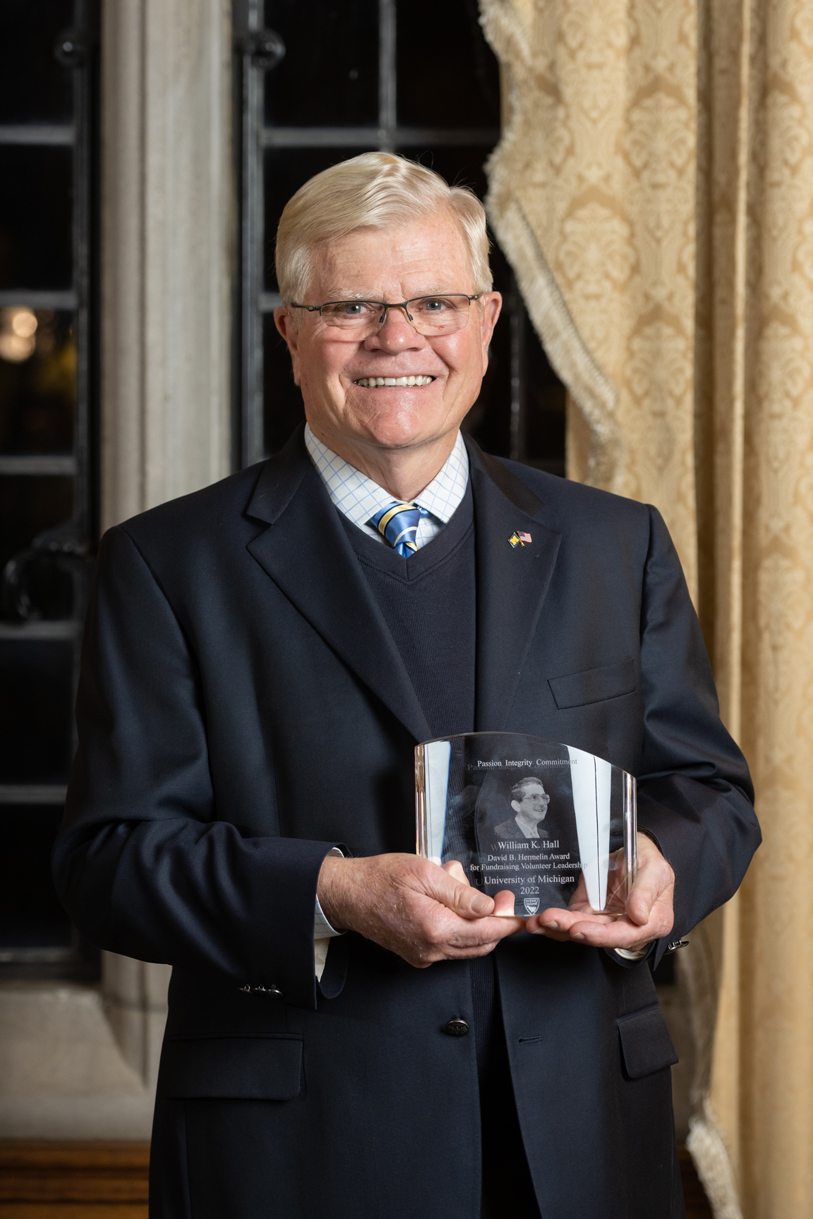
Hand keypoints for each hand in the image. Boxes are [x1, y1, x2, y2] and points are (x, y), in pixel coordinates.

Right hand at [317, 853, 523, 967]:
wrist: (348, 894)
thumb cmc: (380, 879)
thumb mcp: (424, 873)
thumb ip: (460, 893)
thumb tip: (489, 908)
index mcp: (436, 928)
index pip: (487, 932)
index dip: (508, 922)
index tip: (520, 912)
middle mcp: (431, 949)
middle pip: (481, 944)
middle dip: (496, 922)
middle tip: (500, 898)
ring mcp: (423, 955)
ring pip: (466, 946)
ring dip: (475, 923)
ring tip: (464, 890)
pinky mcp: (417, 954)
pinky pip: (449, 947)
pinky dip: (458, 928)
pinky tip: (448, 903)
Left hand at [524, 832, 674, 952]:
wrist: (635, 853)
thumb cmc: (650, 863)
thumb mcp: (656, 870)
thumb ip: (646, 892)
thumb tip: (639, 917)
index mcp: (651, 922)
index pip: (624, 935)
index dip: (600, 935)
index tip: (580, 929)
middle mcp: (626, 928)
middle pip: (597, 935)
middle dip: (570, 929)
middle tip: (550, 920)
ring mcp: (605, 922)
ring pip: (579, 931)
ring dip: (556, 928)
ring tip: (538, 921)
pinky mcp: (588, 914)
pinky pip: (569, 922)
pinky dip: (552, 923)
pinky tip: (537, 922)